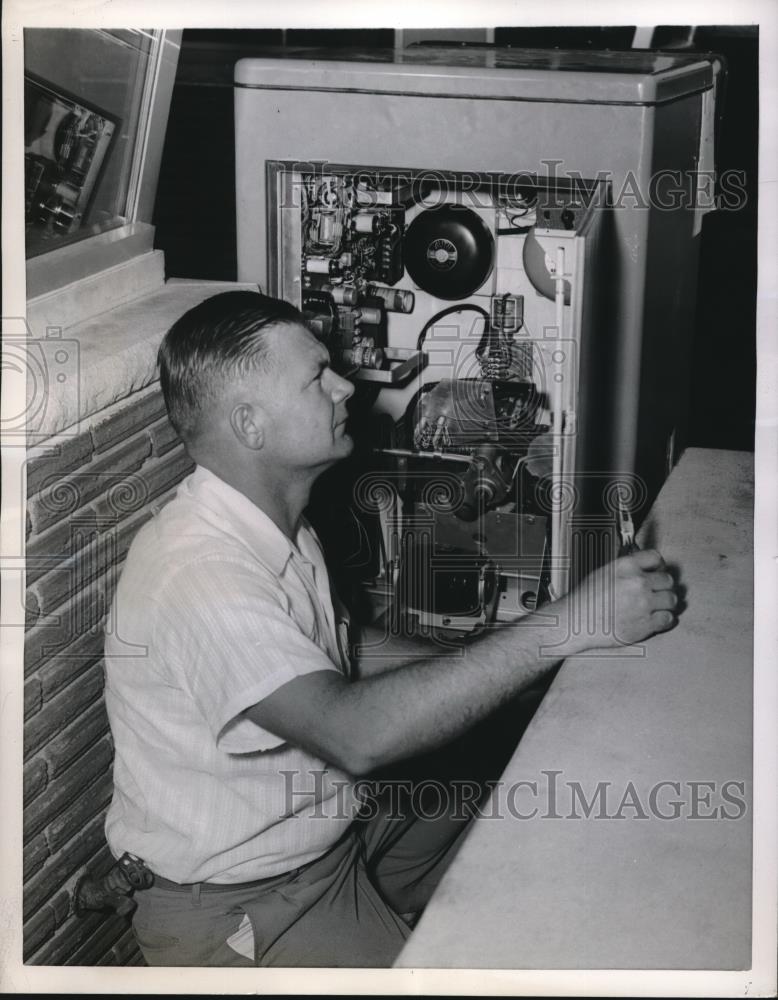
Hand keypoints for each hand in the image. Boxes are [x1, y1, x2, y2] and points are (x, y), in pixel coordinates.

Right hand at [552, 549, 677, 654]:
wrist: (576, 622)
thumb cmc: (584, 600)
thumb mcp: (603, 572)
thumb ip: (626, 569)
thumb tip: (642, 569)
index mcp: (626, 566)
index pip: (656, 557)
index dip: (658, 566)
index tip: (657, 572)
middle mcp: (638, 582)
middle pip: (668, 580)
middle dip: (662, 586)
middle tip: (656, 592)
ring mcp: (644, 603)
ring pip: (672, 599)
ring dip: (666, 603)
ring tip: (657, 606)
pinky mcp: (646, 623)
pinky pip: (669, 619)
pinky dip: (665, 619)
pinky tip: (657, 618)